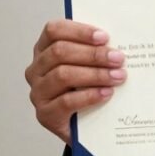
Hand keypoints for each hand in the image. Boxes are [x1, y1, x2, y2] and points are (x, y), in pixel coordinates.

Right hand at [24, 19, 125, 144]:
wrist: (85, 125)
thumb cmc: (87, 85)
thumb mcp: (89, 63)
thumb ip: (96, 49)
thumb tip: (117, 40)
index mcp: (44, 49)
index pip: (54, 30)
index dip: (79, 31)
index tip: (104, 37)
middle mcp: (36, 69)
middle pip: (60, 52)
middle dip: (93, 54)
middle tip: (118, 58)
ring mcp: (38, 92)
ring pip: (63, 75)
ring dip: (95, 74)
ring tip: (117, 76)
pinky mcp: (45, 114)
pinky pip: (66, 101)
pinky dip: (90, 95)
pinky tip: (107, 93)